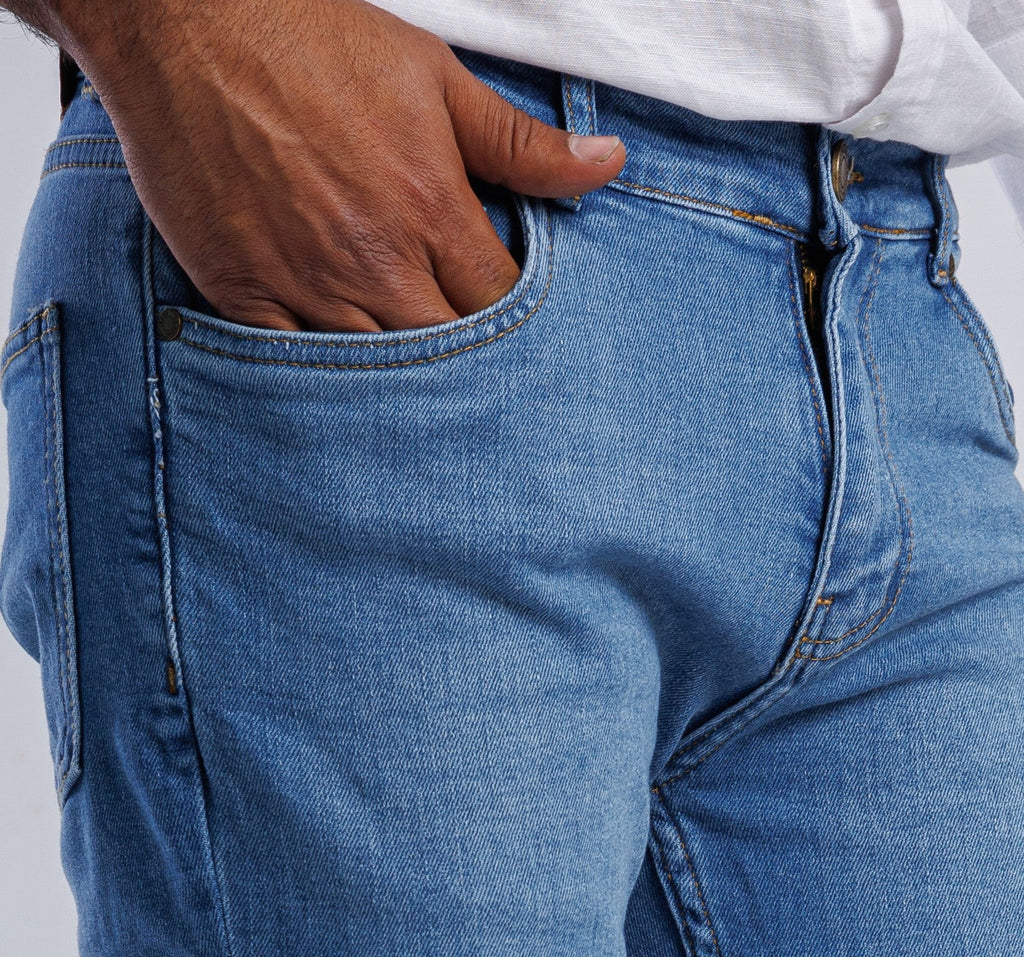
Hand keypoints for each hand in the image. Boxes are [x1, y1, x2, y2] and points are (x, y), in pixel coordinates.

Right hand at [64, 0, 625, 332]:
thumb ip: (521, 143)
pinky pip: (292, 367)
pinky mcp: (244, 290)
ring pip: (375, 372)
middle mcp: (374, 257)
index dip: (517, 324)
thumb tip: (608, 164)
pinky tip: (343, 388)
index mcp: (430, 207)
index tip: (517, 331)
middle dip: (466, 364)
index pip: (499, 302)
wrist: (187, 22)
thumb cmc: (315, 43)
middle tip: (475, 371)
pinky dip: (320, 380)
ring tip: (419, 390)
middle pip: (446, 350)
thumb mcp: (436, 79)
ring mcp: (305, 280)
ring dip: (401, 384)